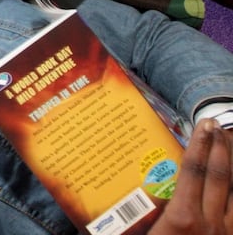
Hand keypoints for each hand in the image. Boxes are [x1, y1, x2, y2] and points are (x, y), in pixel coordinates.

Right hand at [148, 119, 232, 234]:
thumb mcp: (145, 234)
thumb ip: (139, 213)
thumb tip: (127, 192)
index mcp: (182, 216)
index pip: (193, 172)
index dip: (199, 146)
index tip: (204, 125)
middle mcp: (208, 220)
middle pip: (219, 176)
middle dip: (219, 146)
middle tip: (216, 125)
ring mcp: (226, 230)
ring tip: (229, 141)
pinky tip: (232, 178)